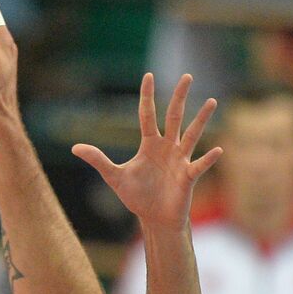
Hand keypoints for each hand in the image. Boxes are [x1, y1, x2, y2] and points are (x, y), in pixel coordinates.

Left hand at [71, 73, 220, 229]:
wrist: (154, 218)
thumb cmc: (137, 196)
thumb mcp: (114, 176)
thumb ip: (98, 160)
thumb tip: (74, 147)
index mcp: (150, 144)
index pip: (147, 115)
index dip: (147, 96)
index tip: (148, 75)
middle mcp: (168, 147)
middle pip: (174, 116)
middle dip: (179, 97)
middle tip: (187, 76)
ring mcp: (180, 160)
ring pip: (192, 135)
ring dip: (201, 119)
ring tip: (211, 101)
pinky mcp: (188, 177)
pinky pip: (199, 165)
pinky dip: (208, 159)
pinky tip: (218, 149)